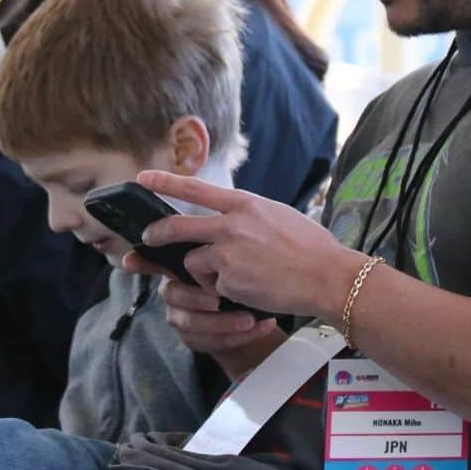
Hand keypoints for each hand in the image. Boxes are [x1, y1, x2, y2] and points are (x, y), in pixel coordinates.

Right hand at [122, 252, 283, 380]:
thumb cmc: (250, 274)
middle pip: (172, 295)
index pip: (155, 262)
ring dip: (223, 323)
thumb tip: (212, 210)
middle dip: (195, 298)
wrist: (263, 309)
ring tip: (249, 318)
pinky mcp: (201, 340)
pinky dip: (241, 336)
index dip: (141, 262)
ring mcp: (186, 317)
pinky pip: (213, 342)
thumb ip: (219, 236)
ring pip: (191, 325)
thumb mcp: (239, 250)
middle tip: (217, 300)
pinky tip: (261, 326)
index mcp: (182, 267)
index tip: (131, 262)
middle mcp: (177, 292)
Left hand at [136, 171, 355, 318]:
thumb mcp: (276, 214)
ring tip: (237, 275)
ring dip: (205, 272)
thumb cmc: (310, 246)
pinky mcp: (229, 282)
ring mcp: (228, 254)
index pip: (196, 188)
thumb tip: (228, 216)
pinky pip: (214, 287)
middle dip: (158, 233)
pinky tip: (251, 289)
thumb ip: (247, 214)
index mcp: (245, 204)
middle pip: (179, 227)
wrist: (327, 276)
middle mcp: (231, 225)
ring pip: (195, 263)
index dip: (165, 182)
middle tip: (148, 237)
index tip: (143, 178)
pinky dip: (226, 291)